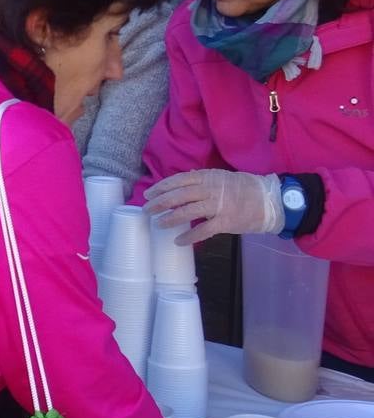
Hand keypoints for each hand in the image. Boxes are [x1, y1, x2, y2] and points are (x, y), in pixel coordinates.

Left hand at [145, 170, 281, 244]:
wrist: (271, 200)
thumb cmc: (246, 188)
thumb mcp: (223, 177)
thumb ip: (204, 179)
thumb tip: (184, 178)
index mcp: (209, 177)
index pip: (178, 180)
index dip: (161, 187)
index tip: (148, 194)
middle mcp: (211, 189)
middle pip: (178, 195)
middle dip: (159, 203)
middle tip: (146, 210)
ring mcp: (218, 206)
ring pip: (186, 212)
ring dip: (169, 219)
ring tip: (158, 224)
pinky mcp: (225, 222)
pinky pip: (203, 230)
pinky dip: (189, 236)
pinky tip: (178, 240)